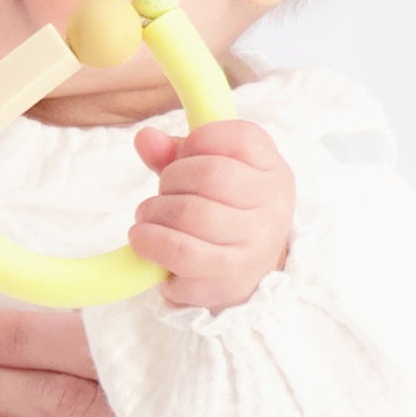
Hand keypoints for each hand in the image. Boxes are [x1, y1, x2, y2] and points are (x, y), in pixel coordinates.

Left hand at [129, 120, 294, 310]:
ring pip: (192, 213)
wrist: (242, 275)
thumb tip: (145, 137)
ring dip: (155, 211)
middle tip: (162, 191)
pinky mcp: (228, 279)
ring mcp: (254, 246)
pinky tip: (142, 238)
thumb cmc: (222, 214)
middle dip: (171, 178)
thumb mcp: (206, 175)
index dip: (199, 140)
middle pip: (210, 174)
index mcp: (273, 172)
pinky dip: (150, 240)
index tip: (182, 155)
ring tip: (147, 216)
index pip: (241, 138)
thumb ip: (174, 152)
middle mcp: (272, 208)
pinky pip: (180, 252)